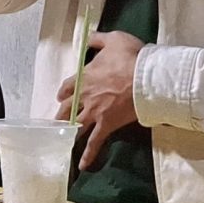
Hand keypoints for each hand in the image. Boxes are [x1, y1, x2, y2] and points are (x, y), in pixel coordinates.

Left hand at [56, 32, 141, 166]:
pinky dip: (88, 154)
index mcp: (84, 77)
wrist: (146, 78)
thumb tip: (88, 37)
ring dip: (69, 134)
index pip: (67, 86)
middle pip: (67, 108)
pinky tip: (82, 165)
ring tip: (63, 143)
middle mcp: (85, 96)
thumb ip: (98, 39)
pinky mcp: (106, 124)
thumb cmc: (131, 57)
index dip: (64, 92)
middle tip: (57, 122)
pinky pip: (94, 142)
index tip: (62, 96)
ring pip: (76, 126)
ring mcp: (94, 112)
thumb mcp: (114, 39)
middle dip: (61, 115)